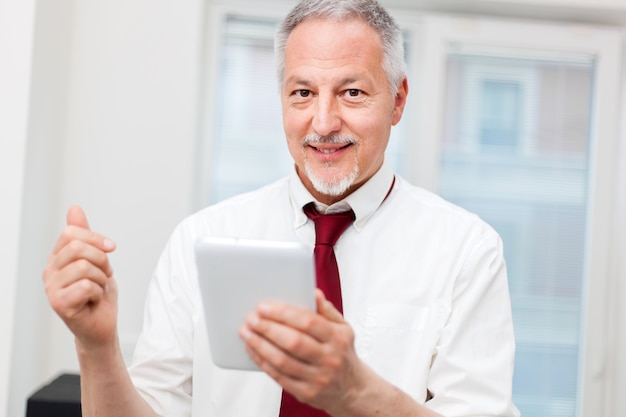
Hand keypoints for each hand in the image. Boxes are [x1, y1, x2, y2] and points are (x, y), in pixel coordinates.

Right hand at [43, 206, 118, 349]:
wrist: (103, 324)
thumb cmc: (98, 293)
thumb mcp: (96, 258)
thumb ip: (85, 235)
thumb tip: (74, 208)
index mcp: (57, 258)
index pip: (71, 233)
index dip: (96, 238)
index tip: (111, 248)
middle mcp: (49, 272)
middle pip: (77, 248)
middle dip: (101, 260)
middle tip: (104, 274)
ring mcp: (51, 288)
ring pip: (85, 267)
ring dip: (101, 278)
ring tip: (98, 288)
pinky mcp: (59, 304)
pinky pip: (86, 286)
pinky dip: (98, 292)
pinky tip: (93, 300)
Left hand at [240, 290, 365, 413]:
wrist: (351, 389)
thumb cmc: (342, 353)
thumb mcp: (343, 329)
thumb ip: (327, 310)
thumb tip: (313, 293)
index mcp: (338, 338)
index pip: (308, 322)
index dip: (284, 313)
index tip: (264, 307)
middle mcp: (329, 358)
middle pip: (293, 341)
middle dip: (268, 328)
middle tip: (252, 319)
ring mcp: (318, 378)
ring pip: (283, 360)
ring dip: (260, 345)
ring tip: (247, 333)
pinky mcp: (306, 392)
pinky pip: (279, 376)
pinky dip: (263, 362)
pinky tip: (253, 351)